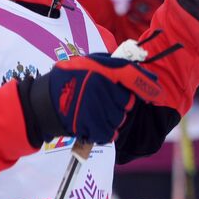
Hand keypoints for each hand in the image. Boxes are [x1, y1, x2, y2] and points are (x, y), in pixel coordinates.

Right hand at [22, 52, 161, 146]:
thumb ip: (112, 66)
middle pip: (126, 102)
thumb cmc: (66, 82)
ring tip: (93, 113)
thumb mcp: (88, 64)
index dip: (147, 84)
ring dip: (111, 120)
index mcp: (100, 68)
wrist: (40, 105)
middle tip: (102, 103)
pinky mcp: (90, 124)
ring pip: (119, 118)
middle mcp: (100, 85)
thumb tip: (142, 74)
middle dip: (119, 105)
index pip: (131, 74)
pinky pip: (109, 133)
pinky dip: (103, 132)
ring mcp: (95, 106)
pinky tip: (91, 125)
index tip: (157, 92)